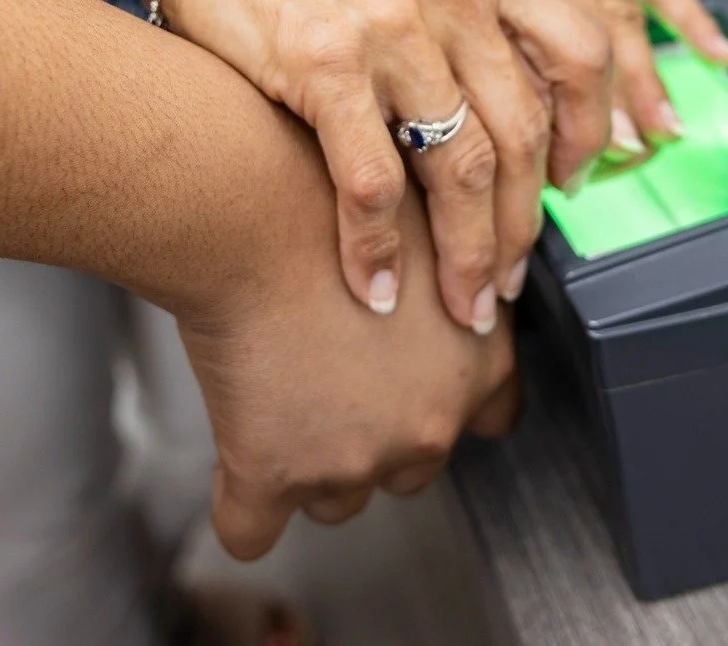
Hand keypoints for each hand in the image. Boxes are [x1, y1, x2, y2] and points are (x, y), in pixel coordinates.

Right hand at [120, 0, 610, 331]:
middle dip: (522, 225)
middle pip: (520, 131)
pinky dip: (377, 248)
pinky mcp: (322, 61)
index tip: (574, 189)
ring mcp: (387, 23)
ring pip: (458, 168)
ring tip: (461, 303)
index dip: (588, 134)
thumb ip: (462, 15)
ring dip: (465, 253)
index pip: (578, 54)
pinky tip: (375, 285)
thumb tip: (501, 106)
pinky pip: (372, 181)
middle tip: (510, 278)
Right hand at [173, 128, 518, 560]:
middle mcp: (430, 422)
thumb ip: (451, 286)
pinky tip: (233, 471)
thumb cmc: (339, 197)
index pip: (493, 417)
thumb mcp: (434, 232)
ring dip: (313, 461)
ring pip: (336, 496)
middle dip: (373, 428)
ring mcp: (353, 459)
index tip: (413, 378)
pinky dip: (243, 507)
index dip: (447, 396)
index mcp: (481, 360)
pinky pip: (252, 530)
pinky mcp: (273, 473)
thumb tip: (442, 300)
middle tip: (331, 369)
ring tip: (280, 392)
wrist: (257, 206)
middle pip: (408, 464)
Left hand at [415, 0, 727, 163]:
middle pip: (579, 34)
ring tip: (659, 135)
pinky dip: (692, 21)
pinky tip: (718, 57)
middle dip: (595, 109)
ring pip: (621, 17)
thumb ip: (453, 24)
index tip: (543, 163)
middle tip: (603, 163)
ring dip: (644, 83)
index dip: (535, 109)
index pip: (521, 37)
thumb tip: (483, 124)